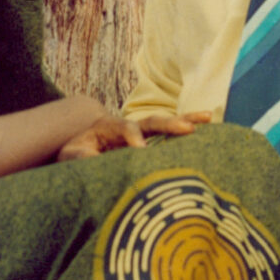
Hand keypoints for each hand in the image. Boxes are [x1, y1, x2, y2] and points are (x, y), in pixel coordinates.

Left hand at [56, 111, 211, 161]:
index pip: (126, 128)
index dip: (134, 137)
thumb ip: (82, 157)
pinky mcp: (149, 145)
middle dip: (169, 124)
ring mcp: (142, 135)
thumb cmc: (75, 152)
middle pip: (151, 122)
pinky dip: (188, 134)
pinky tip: (208, 133)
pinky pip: (171, 140)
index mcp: (110, 127)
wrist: (80, 147)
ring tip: (208, 117)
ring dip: (186, 121)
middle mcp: (130, 128)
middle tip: (186, 129)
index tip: (140, 150)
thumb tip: (95, 161)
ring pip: (166, 125)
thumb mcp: (71, 156)